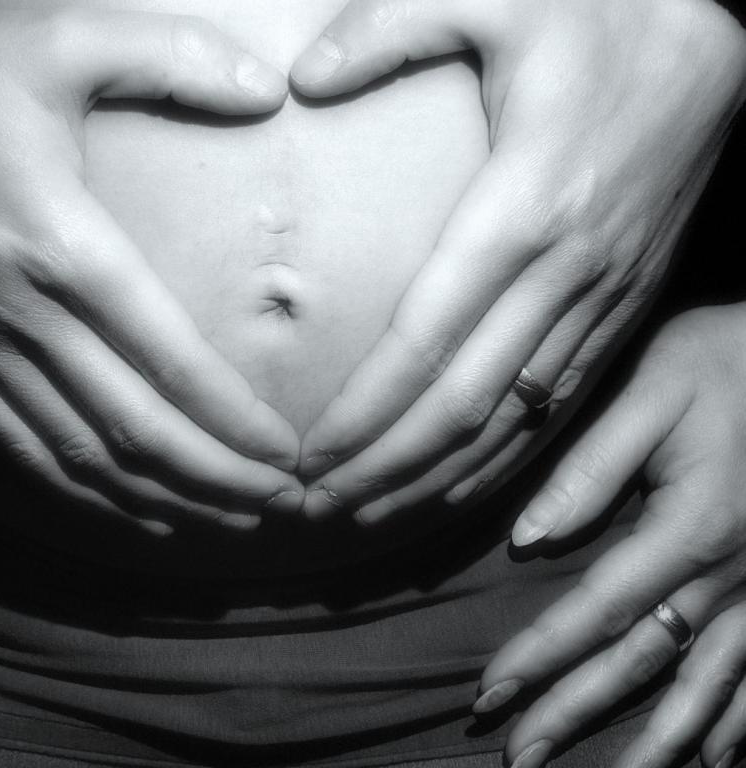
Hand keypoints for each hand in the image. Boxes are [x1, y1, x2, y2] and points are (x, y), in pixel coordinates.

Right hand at [0, 9, 303, 536]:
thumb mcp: (59, 39)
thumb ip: (172, 57)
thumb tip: (269, 86)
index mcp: (60, 246)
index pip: (167, 359)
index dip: (232, 419)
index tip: (284, 454)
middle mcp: (22, 316)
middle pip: (131, 430)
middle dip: (213, 481)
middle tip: (278, 506)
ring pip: (77, 456)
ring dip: (156, 500)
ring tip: (223, 525)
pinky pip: (18, 447)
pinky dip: (78, 492)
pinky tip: (125, 509)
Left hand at [287, 0, 745, 522]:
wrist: (721, 24)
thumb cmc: (601, 7)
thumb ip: (388, 28)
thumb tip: (299, 79)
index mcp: (527, 205)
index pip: (428, 341)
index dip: (366, 412)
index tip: (308, 458)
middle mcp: (569, 270)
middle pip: (466, 403)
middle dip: (388, 469)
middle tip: (318, 510)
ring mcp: (605, 294)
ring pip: (516, 418)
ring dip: (440, 477)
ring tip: (370, 517)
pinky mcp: (626, 301)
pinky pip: (558, 400)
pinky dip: (504, 455)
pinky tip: (457, 482)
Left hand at [473, 304, 745, 767]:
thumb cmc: (725, 361)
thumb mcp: (652, 391)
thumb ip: (589, 469)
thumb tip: (526, 538)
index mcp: (686, 530)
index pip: (593, 612)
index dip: (537, 658)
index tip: (489, 697)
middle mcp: (729, 578)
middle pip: (639, 663)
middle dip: (575, 712)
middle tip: (520, 758)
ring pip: (705, 685)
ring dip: (656, 739)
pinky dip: (735, 722)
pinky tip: (714, 756)